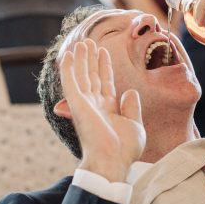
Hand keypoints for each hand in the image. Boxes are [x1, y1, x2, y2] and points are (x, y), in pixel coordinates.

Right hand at [59, 39, 145, 182]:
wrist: (113, 161)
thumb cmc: (124, 150)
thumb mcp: (135, 125)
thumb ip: (132, 107)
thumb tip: (130, 91)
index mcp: (108, 109)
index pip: (105, 82)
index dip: (104, 66)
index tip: (103, 52)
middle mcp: (94, 105)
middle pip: (92, 76)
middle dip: (91, 59)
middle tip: (90, 42)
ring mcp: (85, 104)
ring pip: (82, 75)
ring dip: (81, 58)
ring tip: (82, 42)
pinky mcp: (77, 104)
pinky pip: (71, 81)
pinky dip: (69, 67)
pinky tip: (69, 54)